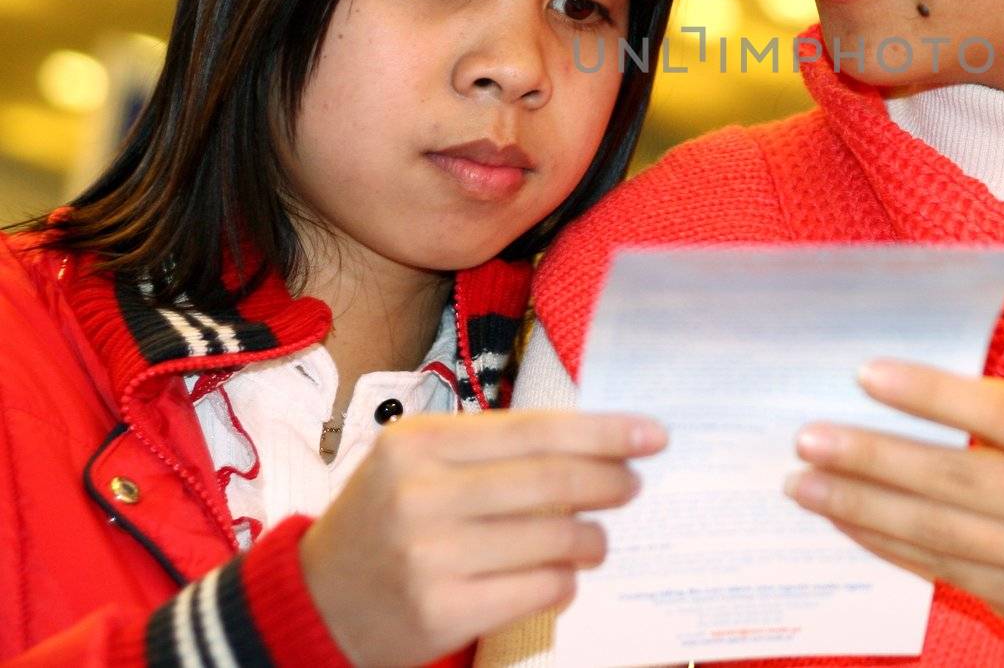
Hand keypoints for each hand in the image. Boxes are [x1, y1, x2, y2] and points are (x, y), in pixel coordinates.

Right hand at [300, 409, 664, 666]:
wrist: (317, 599)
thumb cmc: (384, 518)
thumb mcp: (416, 462)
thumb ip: (490, 448)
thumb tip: (593, 444)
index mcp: (418, 443)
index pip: (534, 430)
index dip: (601, 432)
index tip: (649, 435)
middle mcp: (419, 494)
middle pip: (549, 480)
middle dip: (608, 481)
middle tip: (633, 485)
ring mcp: (428, 555)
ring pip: (551, 538)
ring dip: (591, 539)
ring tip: (597, 539)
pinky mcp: (440, 611)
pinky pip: (537, 590)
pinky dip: (563, 581)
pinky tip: (562, 576)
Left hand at [783, 360, 1003, 627]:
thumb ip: (1002, 409)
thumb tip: (897, 386)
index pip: (1000, 413)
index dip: (931, 395)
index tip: (866, 375)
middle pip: (956, 478)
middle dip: (873, 459)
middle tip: (810, 439)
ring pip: (936, 529)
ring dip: (861, 504)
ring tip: (805, 483)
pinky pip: (935, 565)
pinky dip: (882, 540)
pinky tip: (844, 517)